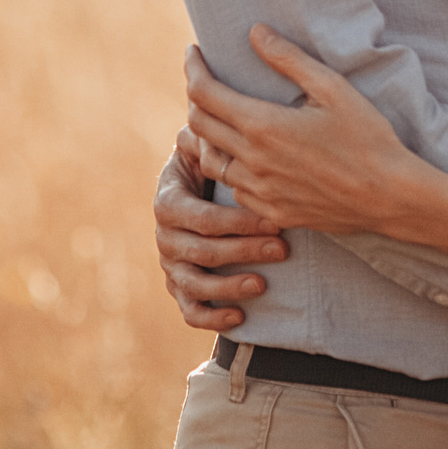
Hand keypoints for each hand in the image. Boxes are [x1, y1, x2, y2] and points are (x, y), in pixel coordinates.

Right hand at [153, 142, 287, 331]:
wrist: (194, 188)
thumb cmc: (207, 162)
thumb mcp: (203, 145)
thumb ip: (207, 139)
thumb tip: (216, 130)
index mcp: (168, 202)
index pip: (203, 220)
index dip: (238, 224)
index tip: (275, 222)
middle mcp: (165, 236)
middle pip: (202, 253)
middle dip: (244, 252)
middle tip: (282, 250)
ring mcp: (170, 264)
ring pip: (194, 285)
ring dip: (229, 287)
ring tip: (262, 285)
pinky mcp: (179, 286)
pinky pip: (189, 310)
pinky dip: (211, 317)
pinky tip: (239, 316)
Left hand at [184, 27, 424, 233]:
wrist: (390, 196)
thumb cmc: (367, 137)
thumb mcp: (333, 88)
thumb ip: (289, 59)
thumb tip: (255, 31)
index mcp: (263, 126)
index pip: (204, 93)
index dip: (192, 69)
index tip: (193, 52)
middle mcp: (252, 161)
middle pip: (198, 125)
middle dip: (195, 96)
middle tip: (203, 78)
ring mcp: (259, 191)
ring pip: (210, 160)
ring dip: (207, 136)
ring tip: (219, 117)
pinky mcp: (271, 211)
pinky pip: (233, 188)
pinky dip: (229, 166)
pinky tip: (244, 157)